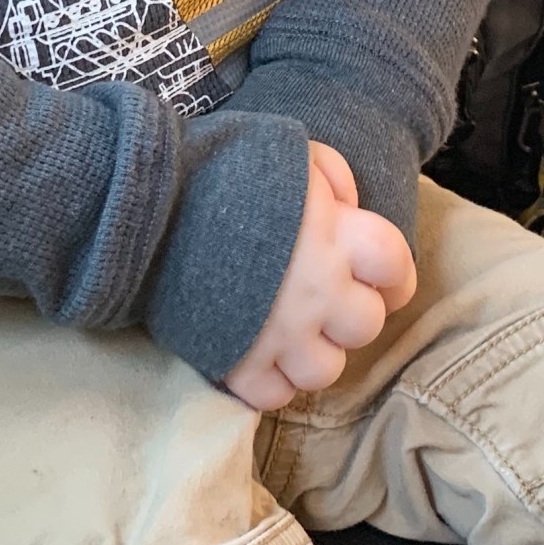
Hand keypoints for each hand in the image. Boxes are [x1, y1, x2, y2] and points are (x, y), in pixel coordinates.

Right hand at [223, 142, 417, 411]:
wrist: (147, 201)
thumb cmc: (221, 166)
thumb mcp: (288, 149)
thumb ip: (331, 174)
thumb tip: (350, 204)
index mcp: (333, 235)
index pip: (396, 266)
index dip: (393, 273)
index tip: (380, 276)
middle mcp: (316, 291)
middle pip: (365, 324)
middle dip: (350, 310)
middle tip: (324, 296)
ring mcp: (278, 334)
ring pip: (325, 371)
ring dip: (313, 351)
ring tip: (291, 328)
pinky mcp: (237, 362)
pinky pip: (275, 395)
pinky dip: (272, 379)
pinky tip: (259, 351)